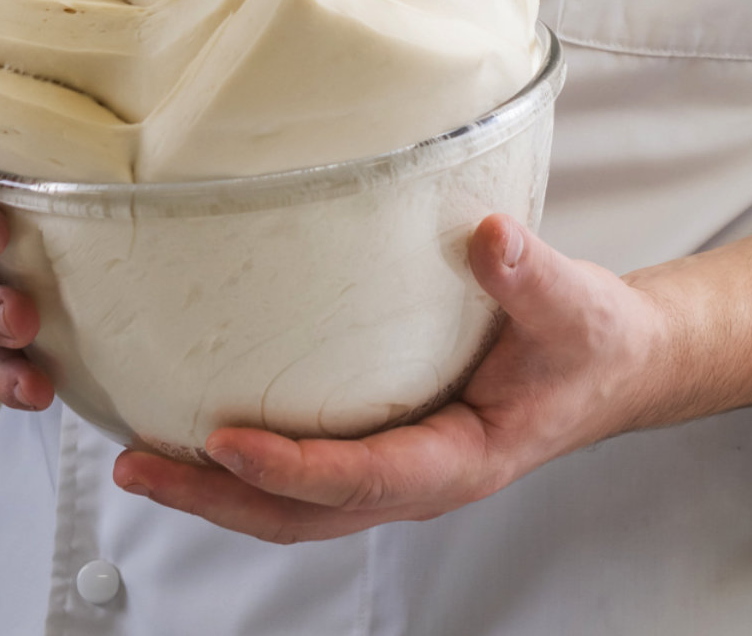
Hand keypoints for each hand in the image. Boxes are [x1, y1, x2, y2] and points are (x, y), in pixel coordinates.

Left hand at [112, 213, 666, 542]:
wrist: (614, 363)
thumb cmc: (593, 343)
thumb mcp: (574, 305)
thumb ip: (529, 276)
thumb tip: (490, 237)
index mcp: (463, 460)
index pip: (364, 479)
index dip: (292, 467)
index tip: (224, 440)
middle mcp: (420, 479)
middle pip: (304, 514)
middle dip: (217, 498)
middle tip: (136, 469)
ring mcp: (398, 469)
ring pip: (295, 506)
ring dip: (216, 491)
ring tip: (138, 461)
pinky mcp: (385, 446)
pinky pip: (305, 475)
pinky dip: (245, 466)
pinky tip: (195, 432)